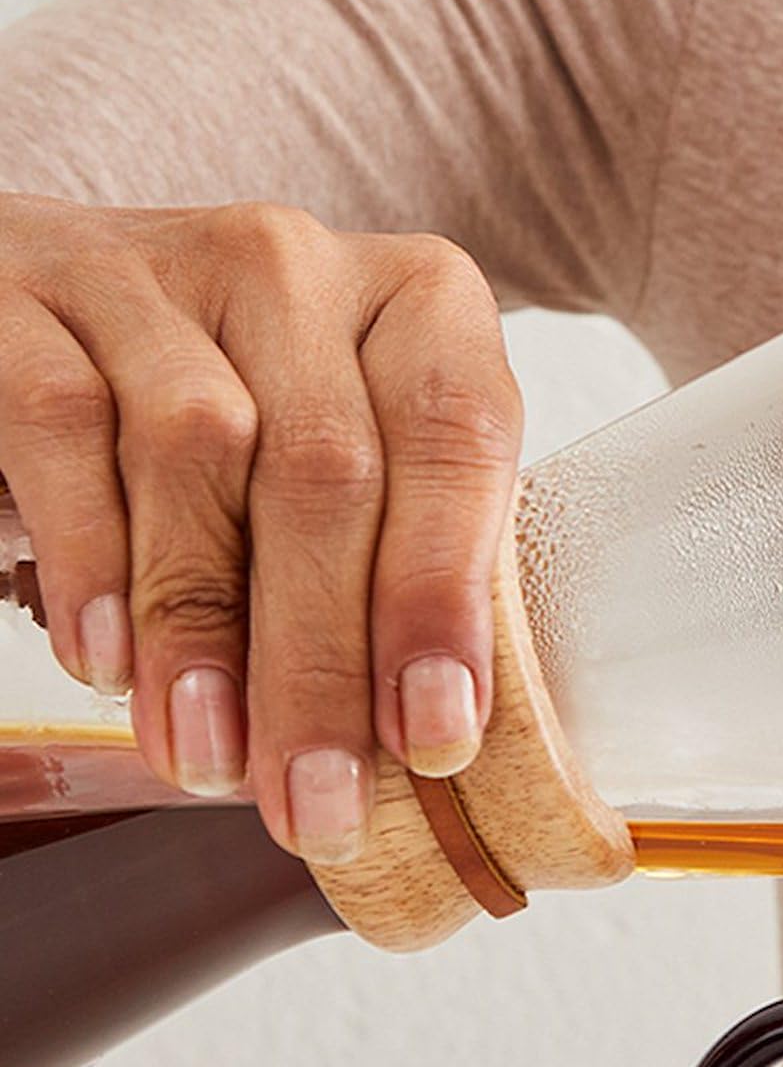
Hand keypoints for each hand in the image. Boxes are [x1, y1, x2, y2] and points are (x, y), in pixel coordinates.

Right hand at [0, 191, 521, 861]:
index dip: (443, 600)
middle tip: (314, 802)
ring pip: (197, 452)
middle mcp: (296, 266)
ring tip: (212, 756)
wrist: (67, 305)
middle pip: (326, 474)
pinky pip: (60, 425)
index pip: (456, 444)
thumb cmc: (253, 433)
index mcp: (419, 304)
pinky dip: (89, 560)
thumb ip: (397, 572)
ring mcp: (155, 265)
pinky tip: (104, 660)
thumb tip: (425, 753)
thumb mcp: (357, 475)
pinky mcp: (25, 292)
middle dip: (320, 666)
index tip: (434, 738)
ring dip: (204, 631)